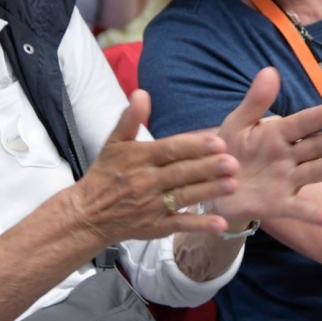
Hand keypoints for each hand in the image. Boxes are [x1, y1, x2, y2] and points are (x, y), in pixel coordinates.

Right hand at [66, 90, 238, 244]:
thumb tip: (141, 92)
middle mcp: (145, 182)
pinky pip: (179, 225)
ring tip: (233, 185)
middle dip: (208, 168)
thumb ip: (130, 118)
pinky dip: (199, 224)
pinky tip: (220, 222)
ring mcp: (151, 206)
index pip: (169, 150)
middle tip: (233, 162)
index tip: (218, 141)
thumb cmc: (105, 174)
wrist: (88, 213)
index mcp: (138, 158)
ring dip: (209, 192)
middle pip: (180, 174)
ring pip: (183, 197)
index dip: (193, 146)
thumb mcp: (113, 143)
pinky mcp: (155, 227)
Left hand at [212, 68, 321, 228]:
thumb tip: (270, 70)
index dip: (318, 117)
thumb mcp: (237, 124)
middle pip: (315, 147)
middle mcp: (288, 157)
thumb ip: (255, 102)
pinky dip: (314, 215)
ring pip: (313, 172)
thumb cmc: (227, 149)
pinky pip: (299, 210)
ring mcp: (287, 181)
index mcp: (278, 134)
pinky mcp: (280, 205)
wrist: (212, 185)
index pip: (302, 123)